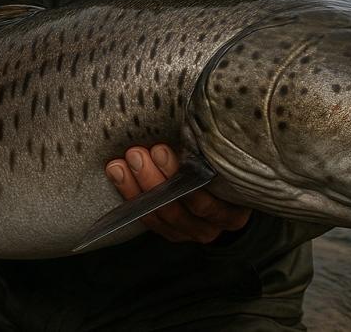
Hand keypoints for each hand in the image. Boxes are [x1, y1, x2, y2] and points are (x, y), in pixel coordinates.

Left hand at [106, 144, 250, 243]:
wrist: (225, 191)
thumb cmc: (225, 168)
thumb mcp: (224, 162)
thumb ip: (211, 151)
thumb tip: (190, 118)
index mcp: (232, 211)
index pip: (207, 200)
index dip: (181, 176)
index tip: (161, 150)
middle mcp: (211, 226)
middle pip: (179, 209)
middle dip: (153, 180)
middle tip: (136, 153)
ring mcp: (189, 232)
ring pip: (159, 215)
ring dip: (136, 188)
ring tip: (122, 163)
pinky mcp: (170, 232)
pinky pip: (147, 219)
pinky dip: (130, 195)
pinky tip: (118, 173)